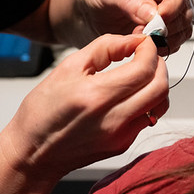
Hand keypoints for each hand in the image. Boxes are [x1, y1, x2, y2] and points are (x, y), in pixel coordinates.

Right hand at [0, 34, 168, 193]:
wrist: (33, 153)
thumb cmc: (43, 110)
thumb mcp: (68, 67)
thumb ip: (105, 47)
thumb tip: (133, 40)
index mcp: (96, 96)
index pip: (143, 69)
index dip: (149, 50)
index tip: (144, 42)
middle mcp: (113, 119)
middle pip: (160, 86)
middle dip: (158, 64)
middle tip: (146, 56)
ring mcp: (120, 136)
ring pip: (160, 103)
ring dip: (157, 83)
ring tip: (142, 73)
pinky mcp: (123, 144)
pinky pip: (149, 117)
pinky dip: (149, 100)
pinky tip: (133, 94)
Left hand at [58, 0, 192, 52]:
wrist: (89, 9)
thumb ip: (132, 2)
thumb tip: (154, 14)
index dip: (171, 9)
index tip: (155, 23)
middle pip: (184, 13)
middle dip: (164, 27)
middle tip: (140, 32)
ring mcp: (171, 10)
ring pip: (183, 29)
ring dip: (164, 39)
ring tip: (138, 36)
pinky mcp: (168, 28)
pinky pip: (176, 42)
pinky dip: (162, 46)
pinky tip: (143, 42)